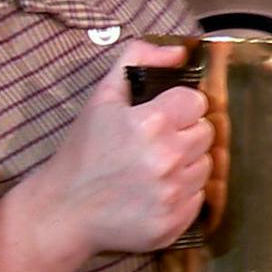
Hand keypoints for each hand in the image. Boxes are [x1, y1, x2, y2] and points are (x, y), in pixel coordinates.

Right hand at [23, 39, 213, 257]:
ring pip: (205, 165)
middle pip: (206, 132)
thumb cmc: (84, 151)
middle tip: (158, 142)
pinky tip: (156, 191)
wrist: (65, 209)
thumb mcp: (103, 96)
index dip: (180, 106)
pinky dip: (183, 193)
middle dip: (185, 133)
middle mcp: (167, 158)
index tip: (163, 116)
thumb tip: (181, 50)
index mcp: (151, 122)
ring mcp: (172, 193)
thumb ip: (139, 60)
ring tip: (156, 168)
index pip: (197, 101)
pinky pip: (199, 196)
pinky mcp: (175, 221)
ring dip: (187, 163)